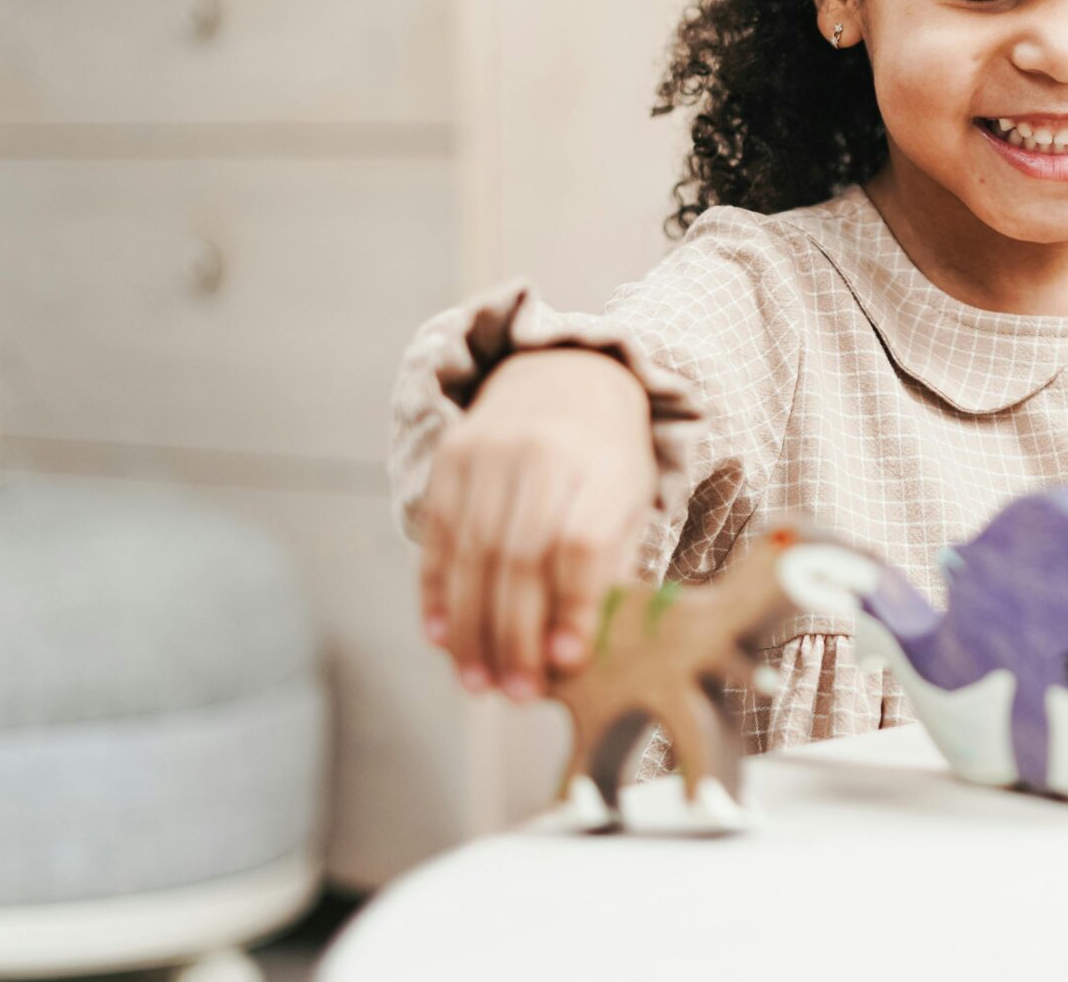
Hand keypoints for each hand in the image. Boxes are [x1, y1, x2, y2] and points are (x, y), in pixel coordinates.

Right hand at [415, 349, 658, 699]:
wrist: (565, 373)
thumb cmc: (608, 456)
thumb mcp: (631, 499)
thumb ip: (611, 566)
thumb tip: (579, 651)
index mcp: (603, 464)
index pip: (580, 544)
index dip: (571, 608)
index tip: (565, 662)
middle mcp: (543, 453)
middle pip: (519, 557)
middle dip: (514, 635)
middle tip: (516, 693)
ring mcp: (489, 452)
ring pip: (471, 554)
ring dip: (471, 628)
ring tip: (478, 682)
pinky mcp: (450, 458)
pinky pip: (438, 536)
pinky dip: (436, 593)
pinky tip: (443, 638)